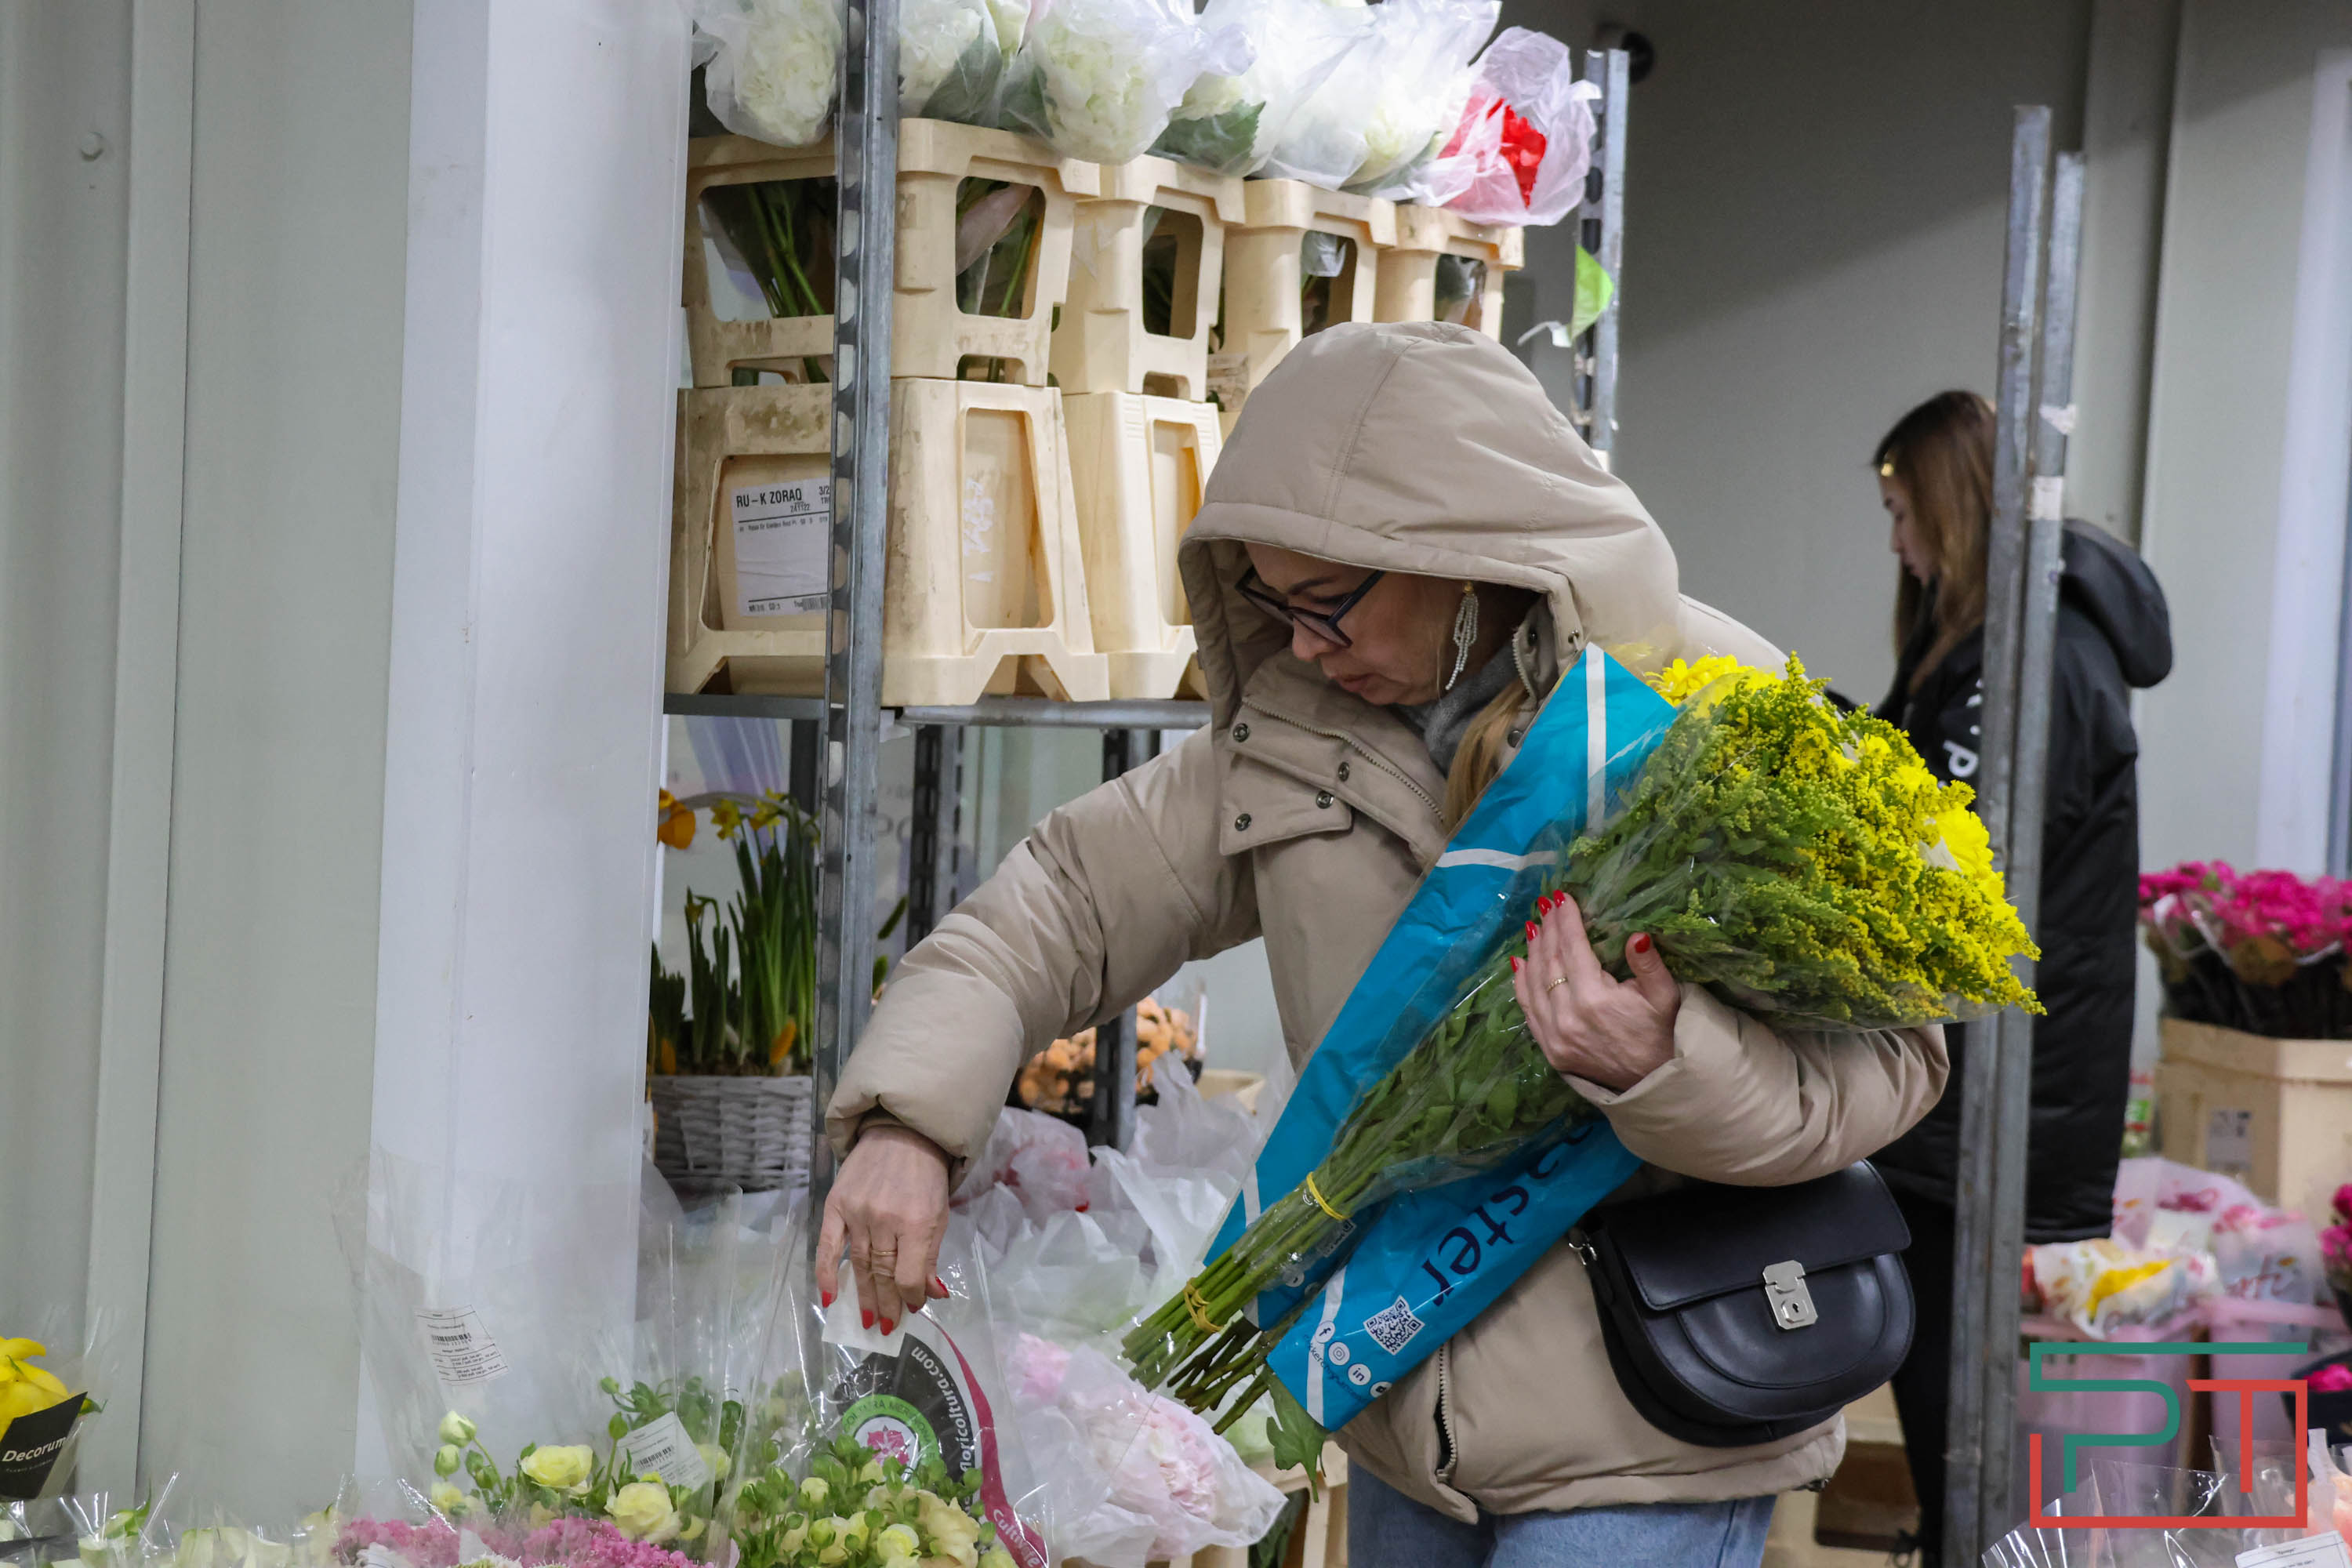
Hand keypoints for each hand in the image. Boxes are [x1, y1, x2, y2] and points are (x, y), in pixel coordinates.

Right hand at [815, 1123, 952, 1333]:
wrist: (902, 1133)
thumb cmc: (926, 1177)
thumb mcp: (940, 1215)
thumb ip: (931, 1256)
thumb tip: (931, 1295)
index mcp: (916, 1222)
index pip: (908, 1276)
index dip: (909, 1298)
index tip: (911, 1308)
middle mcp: (884, 1220)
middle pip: (883, 1274)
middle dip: (886, 1304)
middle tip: (886, 1327)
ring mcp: (857, 1213)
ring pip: (859, 1266)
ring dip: (863, 1296)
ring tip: (867, 1320)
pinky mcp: (835, 1205)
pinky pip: (828, 1247)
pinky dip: (827, 1274)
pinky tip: (830, 1298)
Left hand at [1509, 892, 1679, 1092]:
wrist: (1652, 1081)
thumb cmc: (1661, 1031)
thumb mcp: (1665, 996)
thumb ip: (1649, 965)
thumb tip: (1636, 935)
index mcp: (1595, 999)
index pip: (1573, 948)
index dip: (1566, 921)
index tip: (1560, 897)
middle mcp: (1567, 1016)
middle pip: (1550, 962)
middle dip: (1547, 930)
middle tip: (1545, 905)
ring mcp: (1554, 1035)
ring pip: (1534, 983)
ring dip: (1532, 951)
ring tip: (1534, 926)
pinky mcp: (1549, 1049)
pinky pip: (1528, 1010)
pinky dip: (1521, 984)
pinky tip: (1520, 962)